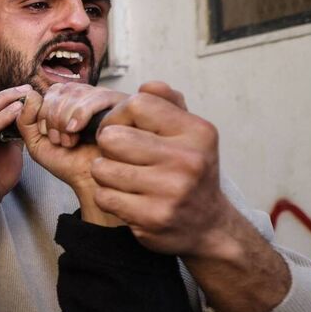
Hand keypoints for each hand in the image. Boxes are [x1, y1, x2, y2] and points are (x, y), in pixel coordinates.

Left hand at [16, 84, 124, 225]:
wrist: (90, 181)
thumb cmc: (69, 164)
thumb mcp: (37, 142)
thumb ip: (25, 120)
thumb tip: (29, 93)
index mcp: (69, 102)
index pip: (53, 90)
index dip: (44, 111)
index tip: (46, 133)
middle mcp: (88, 97)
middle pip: (63, 89)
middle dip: (54, 118)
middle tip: (59, 140)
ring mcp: (105, 100)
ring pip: (77, 92)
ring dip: (66, 119)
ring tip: (71, 140)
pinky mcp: (121, 105)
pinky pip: (98, 96)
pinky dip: (81, 113)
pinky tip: (77, 130)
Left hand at [89, 82, 236, 255]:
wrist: (208, 226)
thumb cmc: (190, 172)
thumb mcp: (190, 133)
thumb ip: (168, 103)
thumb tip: (147, 85)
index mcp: (197, 132)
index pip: (137, 104)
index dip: (119, 115)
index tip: (123, 128)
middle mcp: (187, 160)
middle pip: (112, 137)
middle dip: (107, 146)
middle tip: (120, 156)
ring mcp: (170, 191)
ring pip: (102, 168)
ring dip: (105, 173)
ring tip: (124, 178)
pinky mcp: (153, 217)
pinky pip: (104, 196)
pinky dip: (108, 197)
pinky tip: (127, 198)